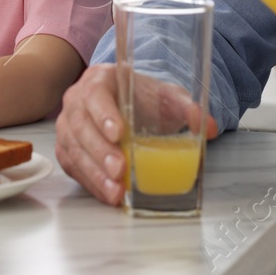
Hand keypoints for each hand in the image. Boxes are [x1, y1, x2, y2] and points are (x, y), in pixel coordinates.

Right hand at [54, 64, 218, 206]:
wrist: (128, 102)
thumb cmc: (142, 98)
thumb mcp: (167, 97)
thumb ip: (187, 108)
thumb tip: (208, 126)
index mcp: (100, 80)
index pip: (95, 95)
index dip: (104, 114)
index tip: (119, 133)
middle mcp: (77, 101)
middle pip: (81, 126)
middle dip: (100, 151)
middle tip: (120, 170)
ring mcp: (68, 125)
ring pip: (74, 149)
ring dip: (94, 173)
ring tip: (116, 192)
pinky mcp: (68, 148)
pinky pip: (74, 167)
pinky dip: (91, 183)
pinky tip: (108, 194)